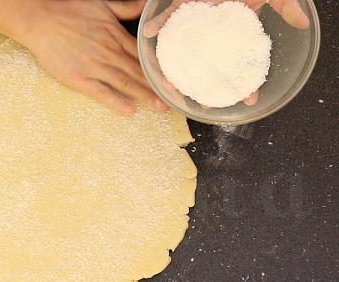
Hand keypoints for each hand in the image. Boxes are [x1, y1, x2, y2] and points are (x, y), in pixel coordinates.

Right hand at [19, 0, 167, 114]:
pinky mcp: (79, 79)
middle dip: (158, 87)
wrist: (41, 19)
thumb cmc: (69, 10)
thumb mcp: (103, 4)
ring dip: (144, 96)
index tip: (173, 79)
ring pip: (125, 83)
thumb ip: (126, 8)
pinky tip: (129, 111)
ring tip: (160, 108)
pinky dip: (116, 102)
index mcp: (116, 36)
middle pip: (139, 73)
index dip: (159, 68)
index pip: (143, 56)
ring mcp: (94, 67)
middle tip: (175, 99)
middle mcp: (109, 53)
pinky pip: (101, 93)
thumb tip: (146, 4)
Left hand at [143, 0, 309, 106]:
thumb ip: (285, 7)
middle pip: (207, 65)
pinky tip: (148, 35)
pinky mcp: (183, 5)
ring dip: (175, 67)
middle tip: (204, 104)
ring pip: (183, 49)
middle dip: (204, 86)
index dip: (244, 83)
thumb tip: (302, 22)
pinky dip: (157, 24)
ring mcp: (196, 21)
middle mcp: (212, 33)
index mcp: (232, 34)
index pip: (238, 63)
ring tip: (170, 86)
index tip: (246, 99)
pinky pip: (167, 17)